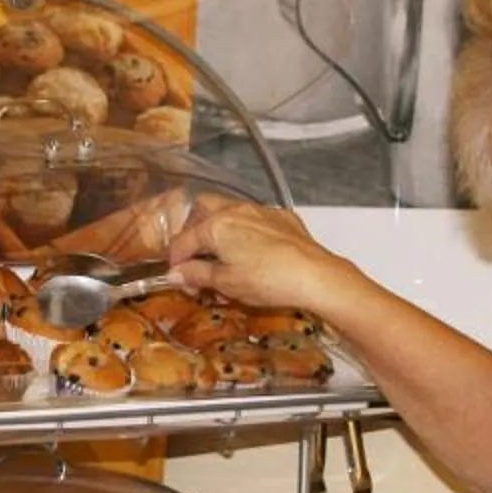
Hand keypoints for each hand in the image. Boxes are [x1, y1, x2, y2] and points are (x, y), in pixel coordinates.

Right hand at [165, 196, 358, 316]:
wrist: (315, 276)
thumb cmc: (268, 280)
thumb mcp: (226, 282)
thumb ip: (197, 274)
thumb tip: (178, 274)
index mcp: (215, 225)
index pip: (183, 241)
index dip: (177, 262)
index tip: (180, 278)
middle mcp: (235, 210)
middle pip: (202, 210)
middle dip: (194, 231)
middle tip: (196, 257)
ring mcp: (260, 211)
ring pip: (228, 211)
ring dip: (219, 230)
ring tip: (222, 256)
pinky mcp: (281, 217)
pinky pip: (253, 218)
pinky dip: (244, 231)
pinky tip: (252, 253)